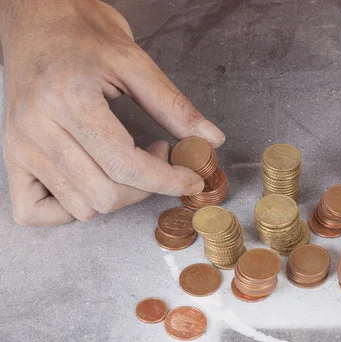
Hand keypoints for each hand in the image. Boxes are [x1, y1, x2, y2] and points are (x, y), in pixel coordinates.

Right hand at [1, 0, 224, 225]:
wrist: (37, 19)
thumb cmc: (83, 34)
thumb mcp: (135, 62)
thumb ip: (174, 106)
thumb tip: (211, 139)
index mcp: (68, 98)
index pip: (125, 164)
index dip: (167, 179)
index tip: (192, 178)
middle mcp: (36, 128)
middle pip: (104, 195)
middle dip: (146, 187)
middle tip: (158, 156)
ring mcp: (18, 146)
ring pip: (80, 208)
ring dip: (116, 195)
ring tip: (127, 160)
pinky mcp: (10, 157)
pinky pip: (35, 212)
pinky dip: (69, 210)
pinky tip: (91, 181)